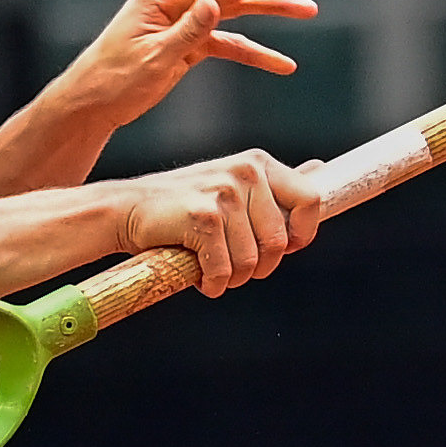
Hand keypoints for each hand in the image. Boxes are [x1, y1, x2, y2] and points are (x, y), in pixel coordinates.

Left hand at [38, 0, 321, 146]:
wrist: (91, 105)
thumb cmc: (113, 80)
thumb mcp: (152, 58)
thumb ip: (187, 31)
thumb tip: (214, 1)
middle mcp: (175, 2)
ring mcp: (183, 22)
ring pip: (235, 10)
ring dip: (271, 10)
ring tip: (309, 9)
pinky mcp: (187, 46)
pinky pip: (227, 44)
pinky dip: (254, 52)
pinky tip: (283, 64)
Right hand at [114, 151, 326, 295]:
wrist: (124, 210)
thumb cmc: (180, 207)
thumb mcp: (232, 186)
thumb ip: (275, 184)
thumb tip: (321, 168)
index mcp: (258, 163)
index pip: (311, 200)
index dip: (301, 235)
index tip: (283, 250)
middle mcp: (245, 172)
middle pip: (279, 242)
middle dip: (258, 267)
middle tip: (232, 268)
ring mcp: (224, 193)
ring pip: (251, 261)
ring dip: (231, 278)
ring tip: (210, 270)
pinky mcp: (204, 217)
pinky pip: (223, 270)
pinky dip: (211, 284)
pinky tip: (198, 277)